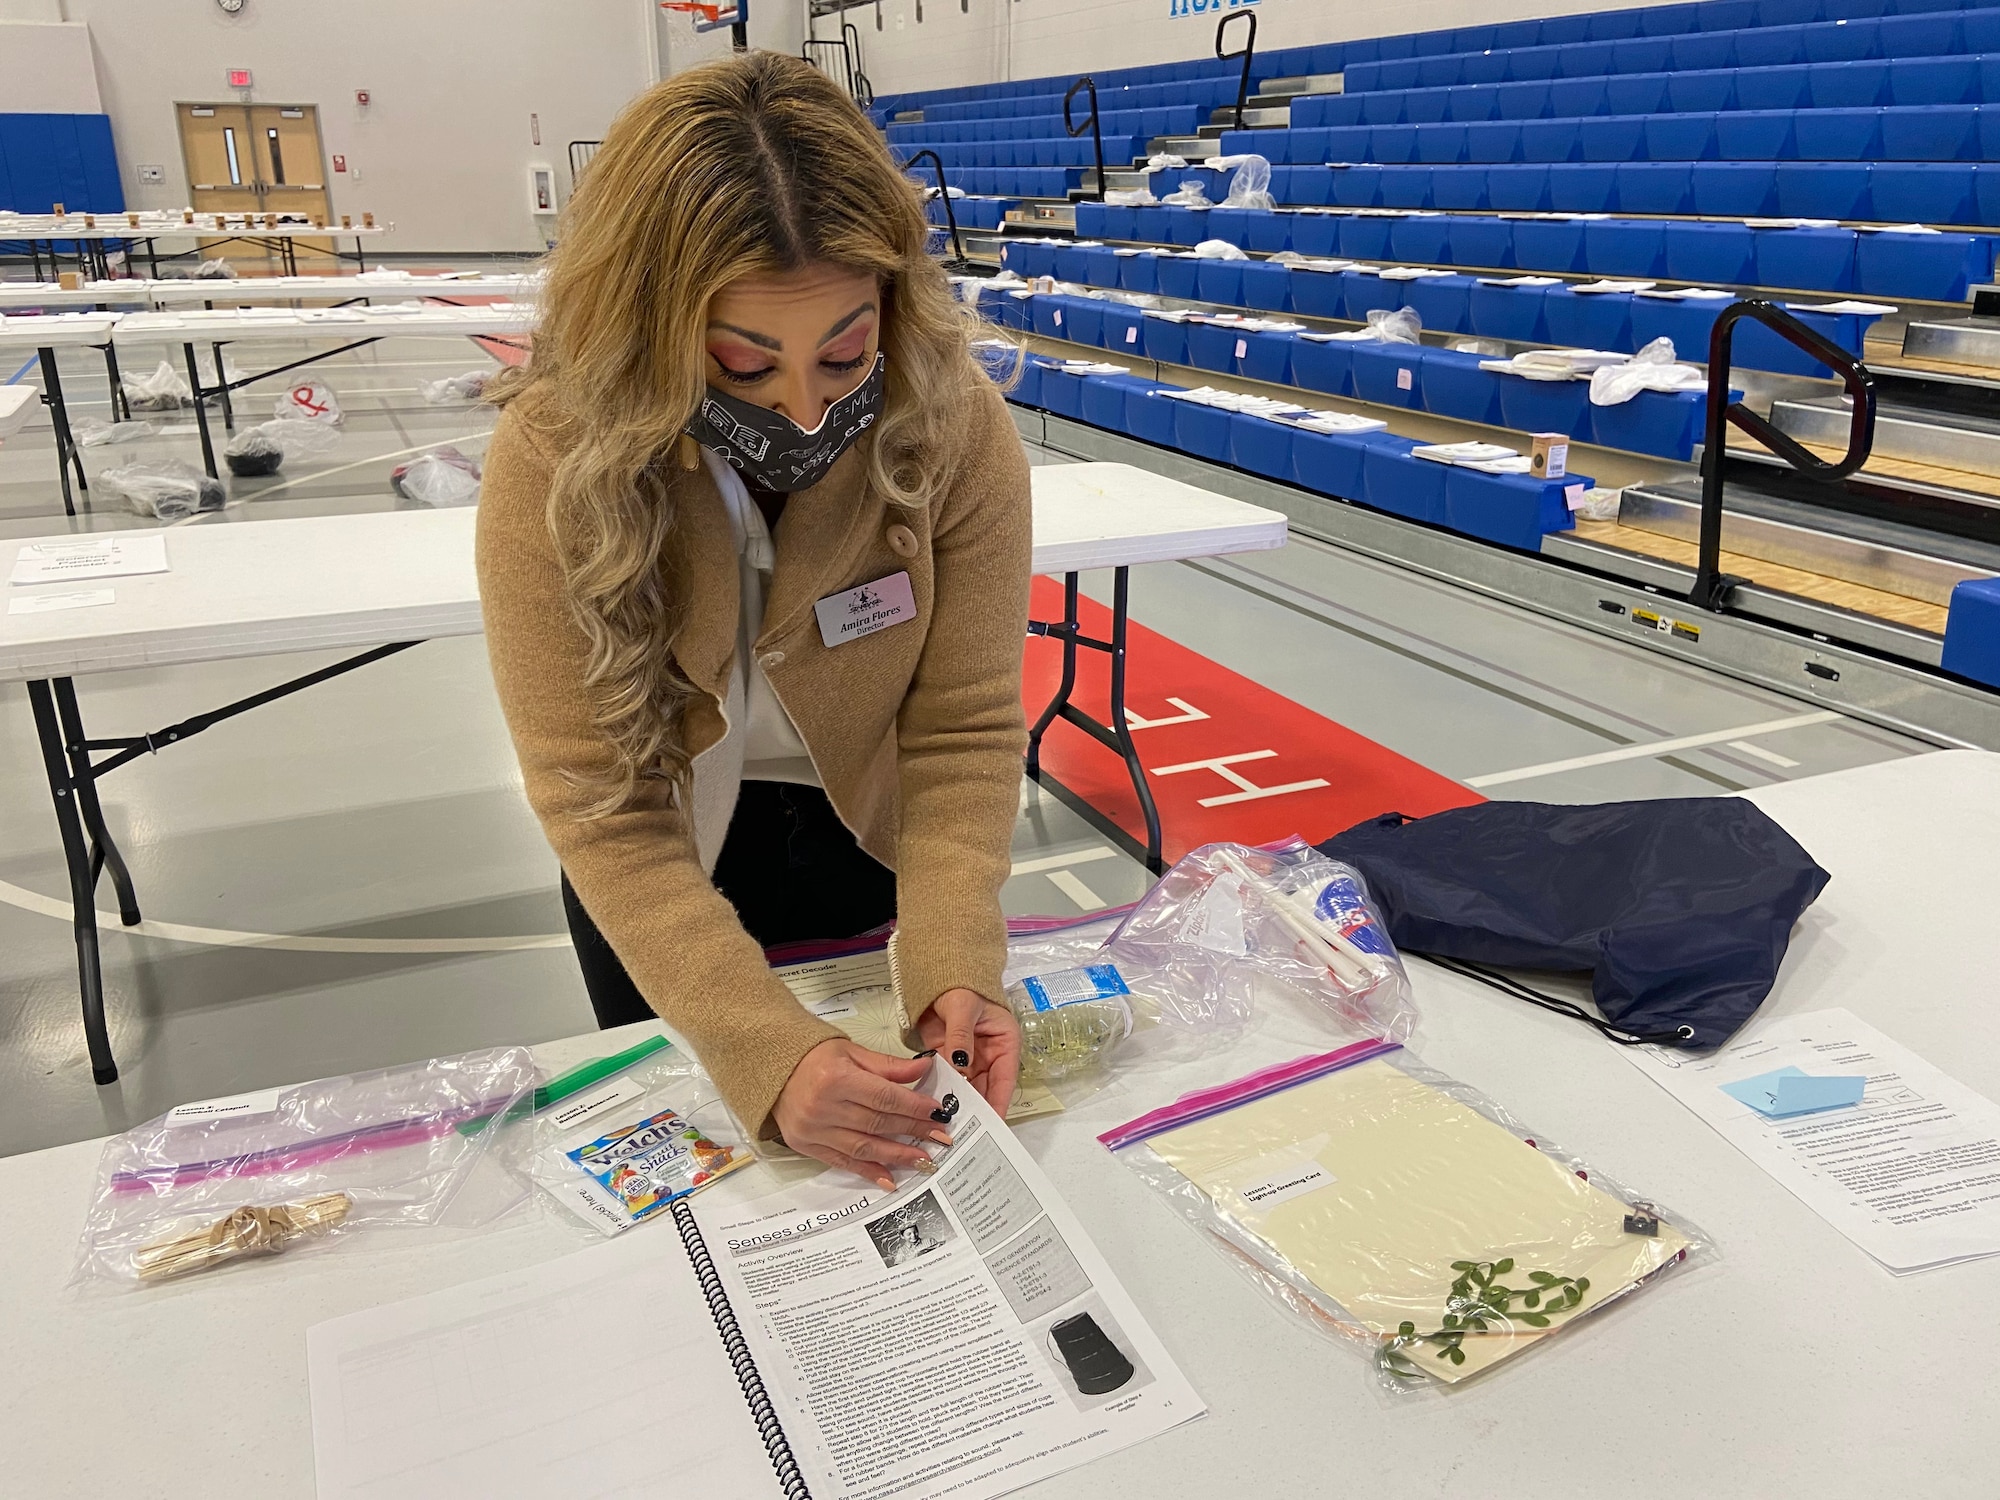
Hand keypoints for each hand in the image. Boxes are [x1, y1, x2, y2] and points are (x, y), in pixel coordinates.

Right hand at [773, 1039, 952, 1189]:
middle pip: (878, 1123)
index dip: (913, 1107)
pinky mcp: (806, 1146)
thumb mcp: (851, 1051)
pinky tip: (889, 1178)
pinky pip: (843, 1162)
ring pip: (864, 1147)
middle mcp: (824, 1107)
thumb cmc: (813, 1056)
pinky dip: (868, 1171)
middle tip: (940, 1137)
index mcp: (836, 1078)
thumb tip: (924, 1068)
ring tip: (923, 1160)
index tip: (937, 1113)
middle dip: (913, 1131)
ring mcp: (813, 1130)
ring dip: (897, 1156)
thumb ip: (888, 1065)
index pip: (885, 1097)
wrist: (771, 1069)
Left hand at [916, 987, 1020, 1118]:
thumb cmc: (961, 986)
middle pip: (985, 1090)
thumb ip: (961, 1036)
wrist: (938, 976)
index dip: (999, 1103)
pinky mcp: (948, 1061)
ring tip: (947, 1128)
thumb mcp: (963, 1008)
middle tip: (965, 1134)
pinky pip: (947, 1081)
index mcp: (1005, 1044)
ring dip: (956, 1105)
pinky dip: (940, 1094)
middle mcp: (990, 1057)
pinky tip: (931, 1110)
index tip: (993, 1125)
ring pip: (965, 1090)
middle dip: (976, 1111)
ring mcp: (968, 1061)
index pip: (1004, 1079)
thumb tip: (960, 1064)